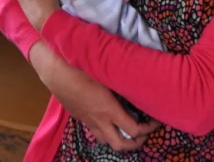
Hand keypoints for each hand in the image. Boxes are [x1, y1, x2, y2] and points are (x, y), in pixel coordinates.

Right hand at [29, 41, 161, 149]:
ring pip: (106, 141)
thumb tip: (140, 82)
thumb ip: (123, 82)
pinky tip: (110, 121)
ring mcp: (88, 121)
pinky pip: (96, 133)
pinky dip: (107, 132)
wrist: (56, 72)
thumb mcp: (107, 74)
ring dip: (120, 140)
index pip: (134, 130)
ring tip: (129, 131)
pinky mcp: (80, 118)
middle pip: (121, 144)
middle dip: (136, 143)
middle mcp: (100, 120)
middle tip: (145, 133)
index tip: (157, 121)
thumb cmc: (82, 69)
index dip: (148, 129)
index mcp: (109, 109)